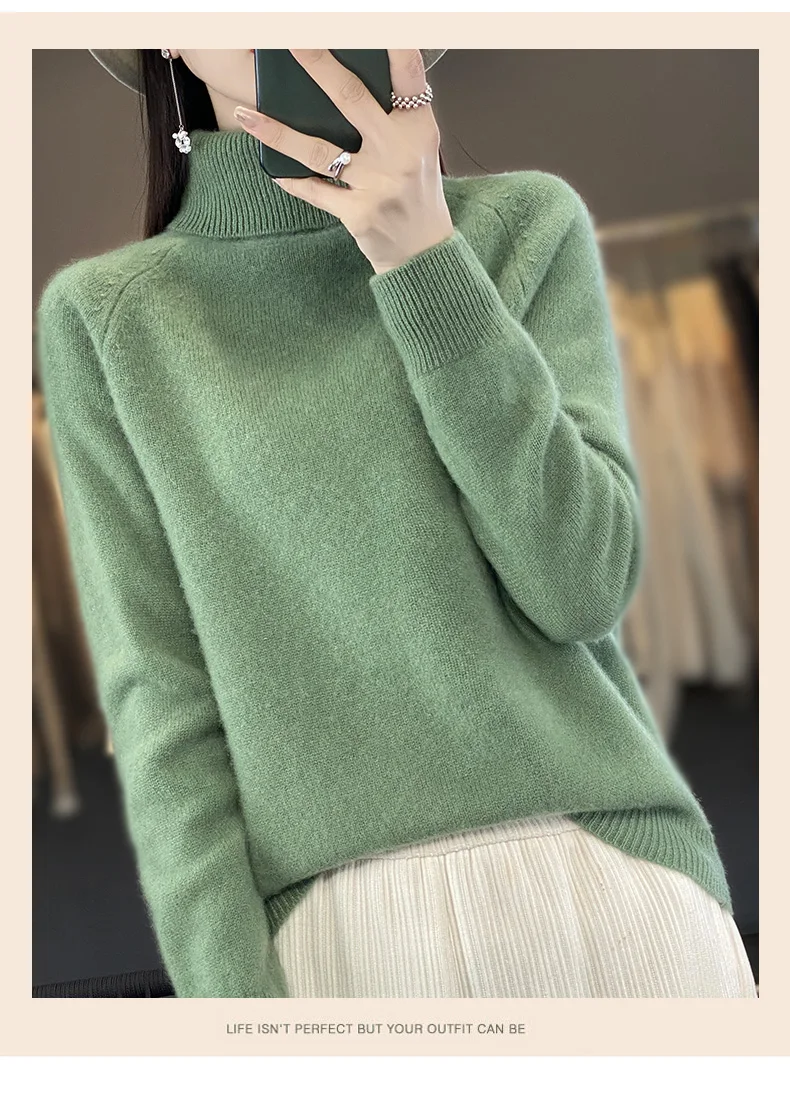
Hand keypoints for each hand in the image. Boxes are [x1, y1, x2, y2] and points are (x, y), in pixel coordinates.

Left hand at [233, 49, 454, 275]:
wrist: (424, 252)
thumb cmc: (416, 192)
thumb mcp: (419, 148)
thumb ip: (393, 115)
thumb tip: (344, 82)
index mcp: (418, 128)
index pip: (407, 75)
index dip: (391, 44)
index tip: (367, 20)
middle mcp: (399, 151)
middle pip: (351, 99)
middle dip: (317, 66)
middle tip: (290, 41)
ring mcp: (378, 183)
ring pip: (318, 149)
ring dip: (277, 132)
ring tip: (247, 115)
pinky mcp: (359, 213)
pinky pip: (315, 190)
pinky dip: (292, 180)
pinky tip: (274, 172)